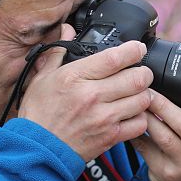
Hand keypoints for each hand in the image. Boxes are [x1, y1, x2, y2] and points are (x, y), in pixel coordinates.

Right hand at [18, 26, 153, 161]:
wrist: (37, 150)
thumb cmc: (38, 115)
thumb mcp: (42, 79)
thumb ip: (58, 52)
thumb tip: (67, 29)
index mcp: (75, 77)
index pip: (115, 58)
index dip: (133, 50)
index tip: (138, 48)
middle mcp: (92, 96)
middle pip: (137, 78)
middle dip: (144, 72)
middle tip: (140, 72)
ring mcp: (104, 118)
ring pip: (142, 100)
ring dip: (143, 94)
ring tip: (136, 93)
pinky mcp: (111, 137)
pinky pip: (140, 124)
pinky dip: (140, 118)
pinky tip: (131, 113)